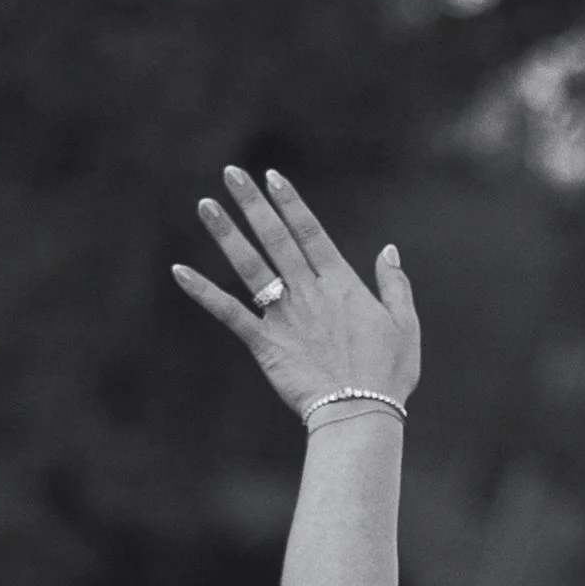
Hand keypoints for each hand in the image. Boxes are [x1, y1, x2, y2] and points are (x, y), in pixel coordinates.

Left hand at [173, 167, 418, 425]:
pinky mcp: (265, 344)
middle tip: (231, 173)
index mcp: (342, 285)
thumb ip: (395, 285)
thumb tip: (389, 250)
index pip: (310, 232)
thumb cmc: (389, 373)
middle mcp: (309, 293)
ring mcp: (284, 316)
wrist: (360, 412)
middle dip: (252, 204)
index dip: (290, 203)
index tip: (271, 177)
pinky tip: (179, 271)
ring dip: (226, 233)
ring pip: (250, 266)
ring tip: (205, 204)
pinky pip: (229, 314)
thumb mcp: (405, 325)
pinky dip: (204, 292)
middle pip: (276, 238)